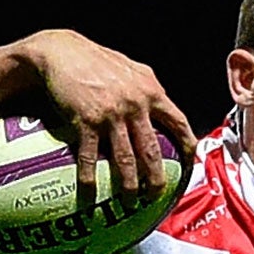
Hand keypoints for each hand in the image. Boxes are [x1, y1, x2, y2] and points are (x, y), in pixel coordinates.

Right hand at [22, 29, 194, 198]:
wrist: (62, 51)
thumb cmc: (97, 61)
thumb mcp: (131, 69)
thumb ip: (147, 89)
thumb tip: (163, 108)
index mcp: (151, 90)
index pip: (178, 121)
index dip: (187, 144)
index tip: (191, 163)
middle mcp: (135, 104)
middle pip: (152, 149)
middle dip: (157, 177)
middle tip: (157, 196)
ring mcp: (111, 114)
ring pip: (126, 159)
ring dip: (129, 185)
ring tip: (130, 203)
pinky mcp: (87, 122)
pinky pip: (91, 157)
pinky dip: (90, 178)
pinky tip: (90, 194)